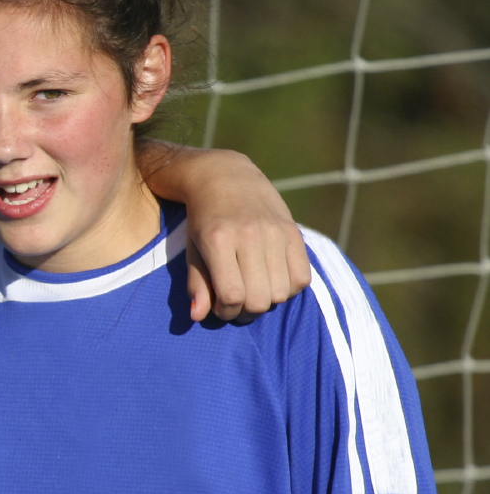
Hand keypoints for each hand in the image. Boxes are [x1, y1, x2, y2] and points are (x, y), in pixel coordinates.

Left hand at [141, 143, 311, 322]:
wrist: (224, 177)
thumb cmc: (202, 220)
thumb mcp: (192, 249)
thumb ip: (196, 284)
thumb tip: (198, 316)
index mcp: (219, 240)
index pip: (232, 295)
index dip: (225, 310)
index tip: (218, 305)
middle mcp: (250, 235)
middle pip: (259, 300)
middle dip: (245, 311)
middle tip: (235, 302)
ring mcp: (275, 232)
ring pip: (282, 292)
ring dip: (267, 301)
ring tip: (253, 289)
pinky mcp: (293, 231)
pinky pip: (302, 278)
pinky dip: (288, 288)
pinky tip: (272, 279)